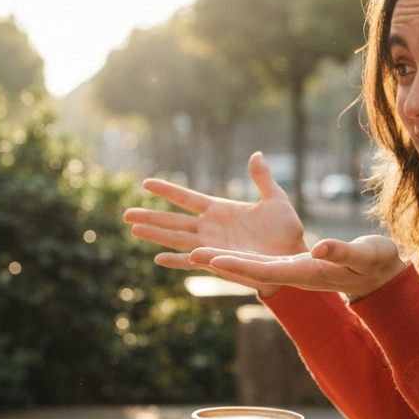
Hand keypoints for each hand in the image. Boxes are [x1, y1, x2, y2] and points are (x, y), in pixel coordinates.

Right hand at [122, 152, 307, 294]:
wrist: (293, 257)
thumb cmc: (286, 231)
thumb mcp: (275, 200)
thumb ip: (262, 180)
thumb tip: (256, 155)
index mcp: (220, 210)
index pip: (186, 198)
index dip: (167, 191)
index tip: (146, 183)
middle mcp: (210, 228)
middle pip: (173, 221)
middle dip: (150, 217)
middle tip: (125, 214)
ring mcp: (211, 245)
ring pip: (177, 239)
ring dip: (156, 235)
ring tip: (134, 230)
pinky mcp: (218, 262)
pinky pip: (192, 263)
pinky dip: (177, 262)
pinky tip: (158, 259)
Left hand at [188, 235, 407, 300]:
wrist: (378, 273)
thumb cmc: (373, 263)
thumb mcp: (362, 255)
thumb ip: (341, 252)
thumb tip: (319, 248)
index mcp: (305, 273)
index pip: (266, 271)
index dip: (239, 266)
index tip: (215, 260)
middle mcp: (291, 274)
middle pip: (249, 269)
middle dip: (221, 263)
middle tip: (191, 255)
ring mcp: (289, 270)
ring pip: (250, 264)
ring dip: (223, 259)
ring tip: (193, 252)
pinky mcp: (291, 264)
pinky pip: (258, 260)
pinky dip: (237, 256)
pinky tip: (219, 252)